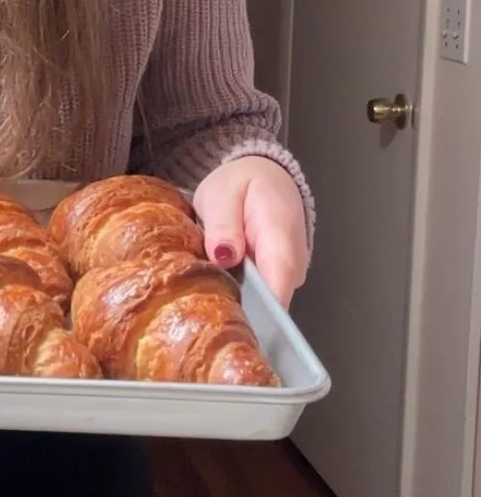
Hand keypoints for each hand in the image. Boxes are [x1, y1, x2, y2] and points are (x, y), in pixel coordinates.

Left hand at [191, 155, 308, 309]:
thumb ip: (223, 223)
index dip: (254, 313)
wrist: (265, 175)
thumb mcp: (222, 193)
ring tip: (207, 297)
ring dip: (237, 305)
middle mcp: (293, 264)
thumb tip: (223, 256)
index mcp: (281, 237)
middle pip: (270, 306)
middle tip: (202, 311)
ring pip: (265, 306)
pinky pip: (261, 299)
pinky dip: (240, 297)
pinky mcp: (279, 280)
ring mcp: (289, 275)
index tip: (227, 321)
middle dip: (238, 312)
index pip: (277, 288)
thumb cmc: (242, 183)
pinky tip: (219, 291)